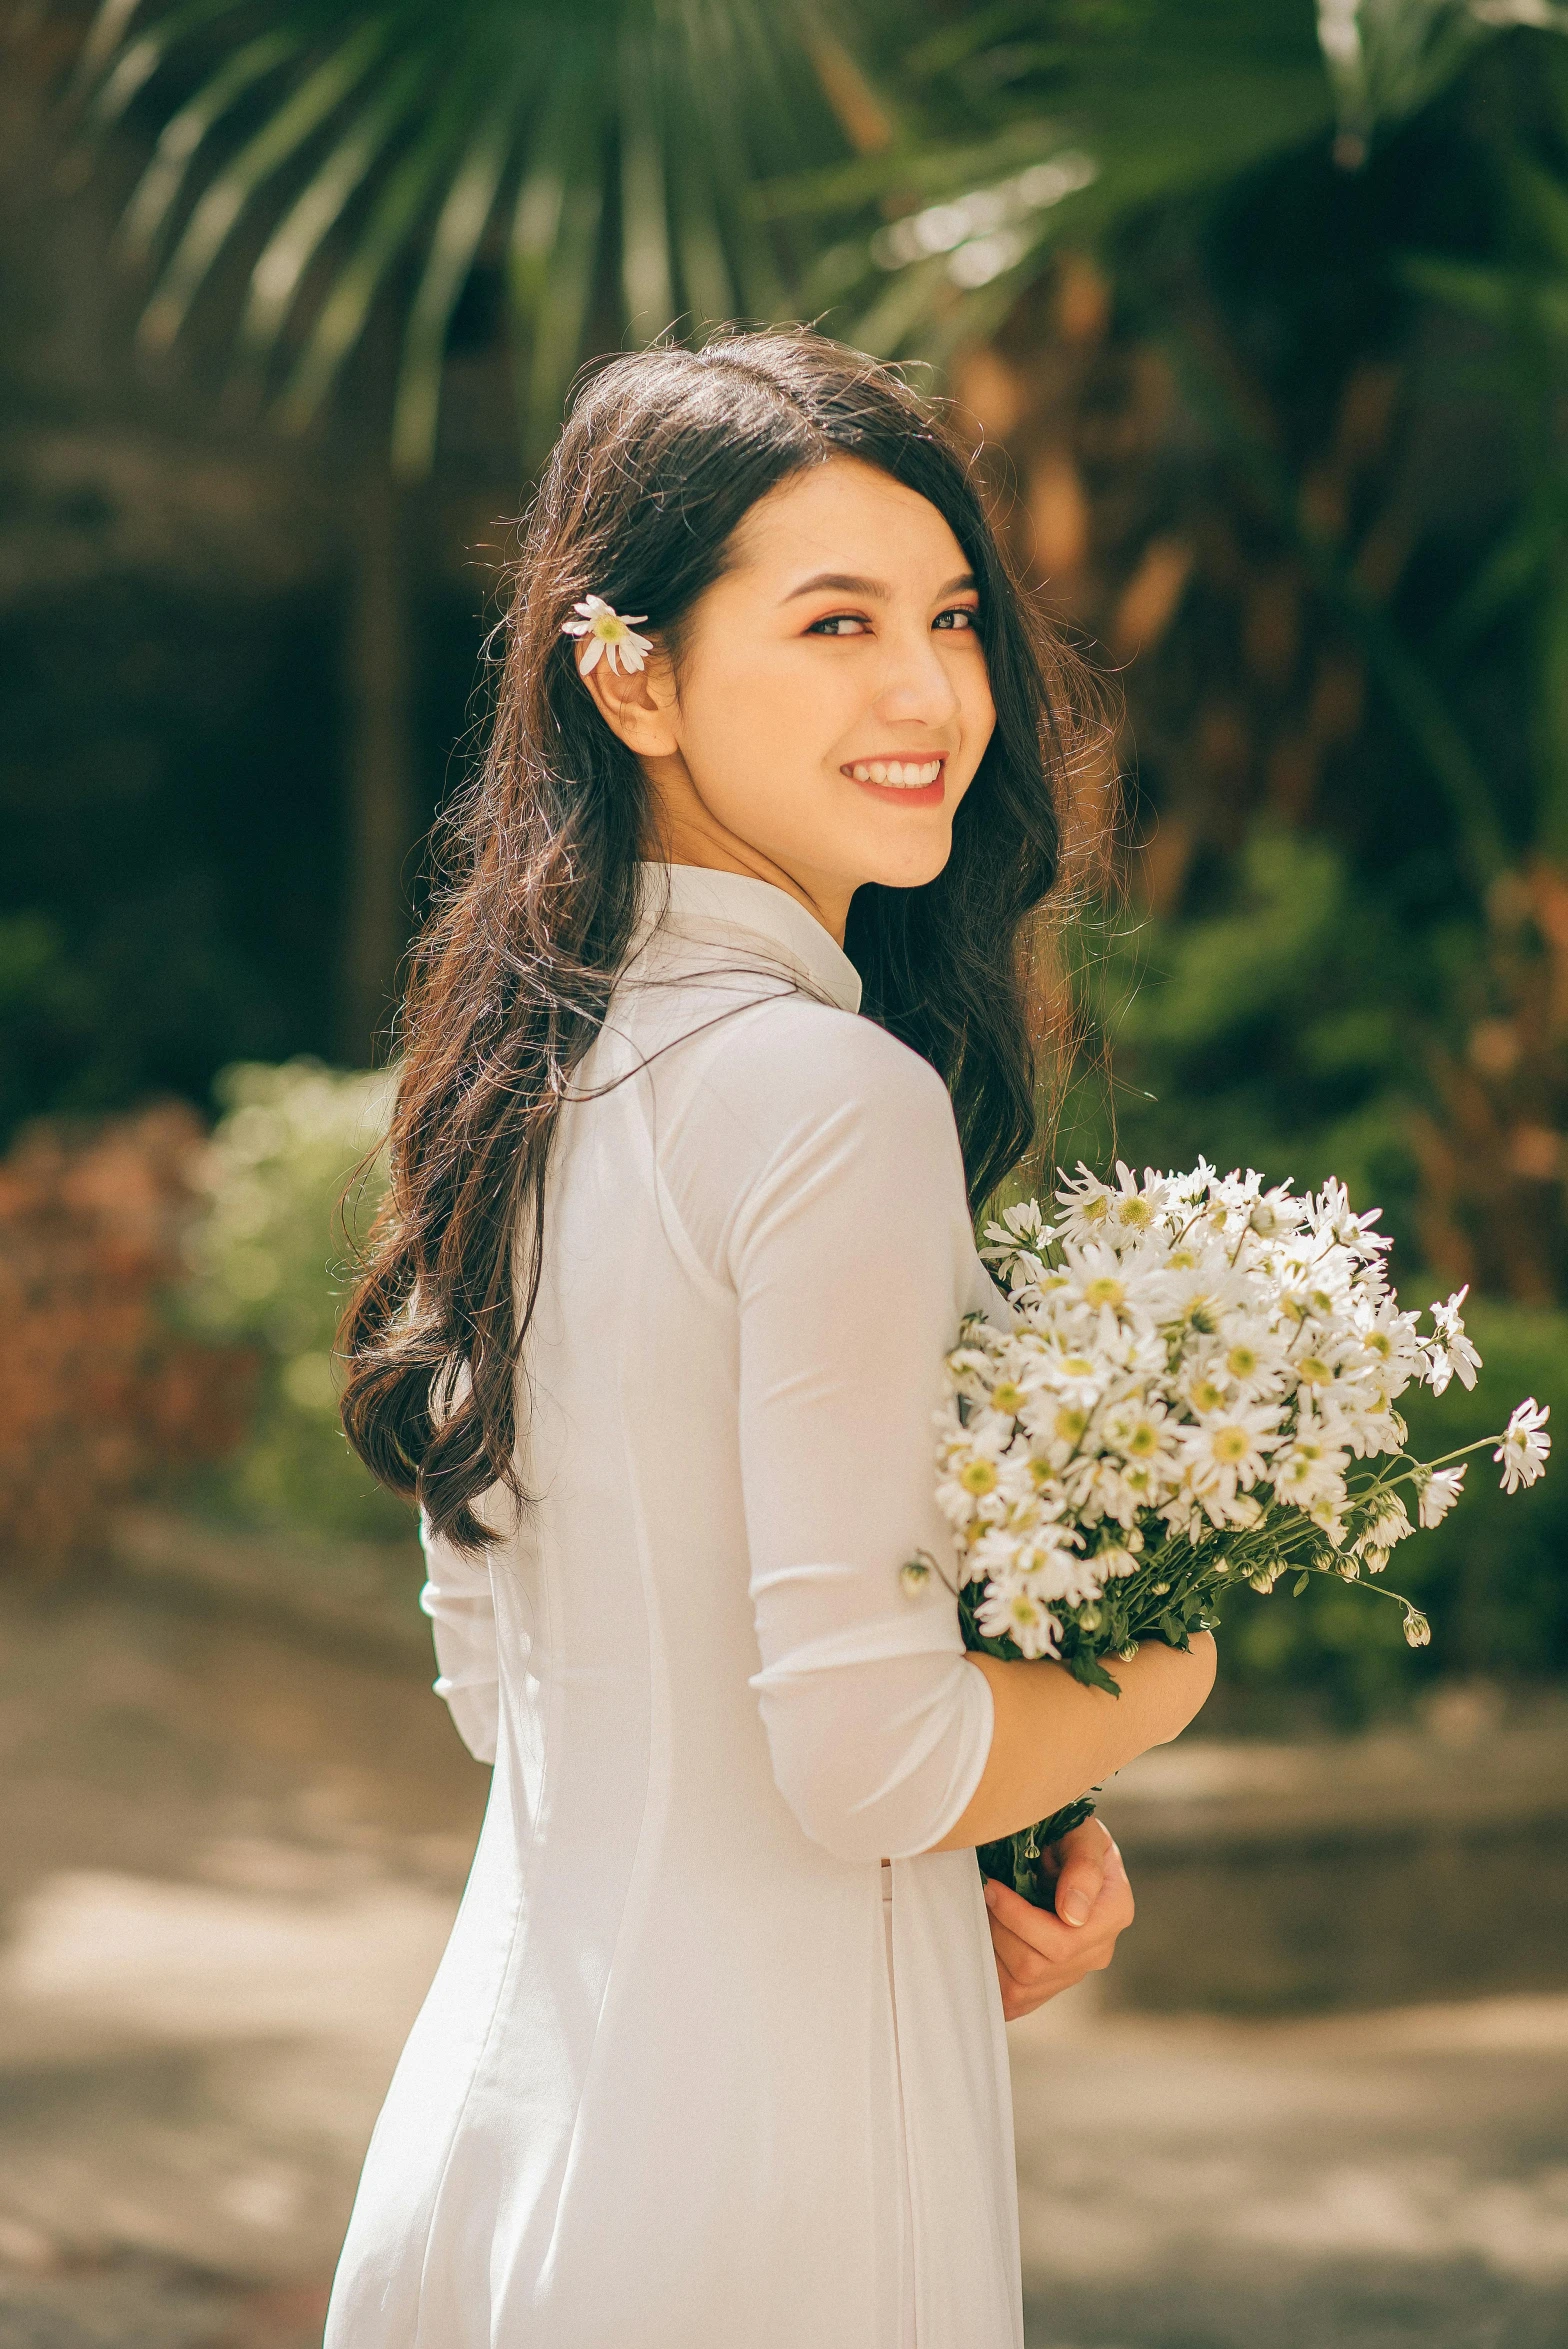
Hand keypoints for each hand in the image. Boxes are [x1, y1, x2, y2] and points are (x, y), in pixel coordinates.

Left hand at [984, 1817, 1133, 2021]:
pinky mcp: (1050, 1984)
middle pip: (1035, 1967)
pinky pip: (1015, 2001)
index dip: (1018, 1918)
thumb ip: (1083, 1868)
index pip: (1063, 1941)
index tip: (992, 1886)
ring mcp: (1074, 1971)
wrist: (1062, 1849)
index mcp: (1113, 1913)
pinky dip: (992, 1978)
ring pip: (1019, 1988)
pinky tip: (986, 1944)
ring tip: (984, 1915)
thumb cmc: (1071, 1834)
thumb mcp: (1083, 1833)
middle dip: (999, 1931)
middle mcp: (1098, 1950)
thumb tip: (1073, 1916)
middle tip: (982, 1896)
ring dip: (991, 1951)